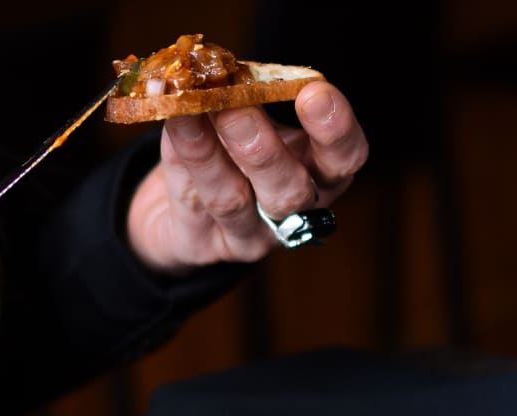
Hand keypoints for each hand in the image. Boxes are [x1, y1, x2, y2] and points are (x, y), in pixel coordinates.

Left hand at [126, 80, 367, 271]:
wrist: (182, 210)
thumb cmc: (230, 153)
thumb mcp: (251, 119)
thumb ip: (247, 97)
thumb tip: (224, 68)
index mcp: (319, 176)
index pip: (343, 159)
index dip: (335, 130)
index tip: (314, 93)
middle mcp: (290, 214)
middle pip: (289, 191)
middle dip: (263, 148)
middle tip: (238, 106)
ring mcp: (246, 237)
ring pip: (232, 200)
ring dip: (211, 152)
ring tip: (194, 110)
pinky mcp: (202, 247)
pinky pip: (189, 203)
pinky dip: (179, 159)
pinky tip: (172, 125)